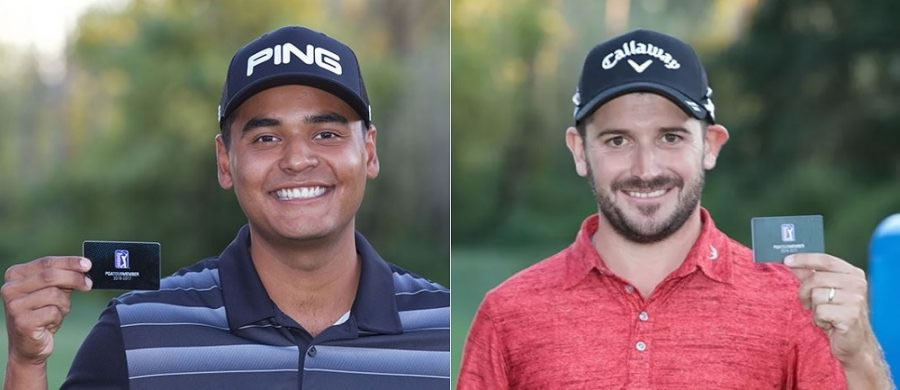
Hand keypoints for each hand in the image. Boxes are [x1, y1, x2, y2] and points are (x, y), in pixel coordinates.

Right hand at [2, 257, 91, 365]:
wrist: (28, 346)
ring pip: (54, 294)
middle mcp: (10, 289)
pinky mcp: (22, 322)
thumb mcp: (52, 291)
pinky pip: (53, 312)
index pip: (46, 263)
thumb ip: (63, 278)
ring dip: (64, 304)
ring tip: (57, 312)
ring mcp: (14, 306)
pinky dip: (58, 317)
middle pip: (50, 276)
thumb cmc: (42, 315)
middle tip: (88, 284)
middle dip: (74, 279)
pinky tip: (49, 324)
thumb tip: (84, 268)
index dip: (69, 262)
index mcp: (15, 275)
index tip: (87, 264)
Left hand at [785, 253, 894, 389]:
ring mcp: (856, 299)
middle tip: (807, 303)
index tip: (787, 260)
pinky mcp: (851, 315)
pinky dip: (819, 320)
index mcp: (853, 274)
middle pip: (816, 278)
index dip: (804, 259)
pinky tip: (828, 324)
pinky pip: (820, 311)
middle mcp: (857, 284)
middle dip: (804, 292)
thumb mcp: (824, 293)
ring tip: (824, 315)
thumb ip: (810, 276)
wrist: (854, 344)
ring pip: (816, 295)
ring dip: (814, 308)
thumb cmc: (838, 316)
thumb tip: (792, 262)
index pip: (825, 260)